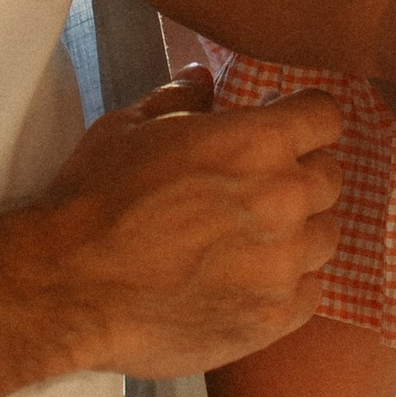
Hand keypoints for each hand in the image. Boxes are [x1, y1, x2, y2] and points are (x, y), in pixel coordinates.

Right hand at [0, 82, 345, 379]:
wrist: (66, 285)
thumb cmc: (94, 199)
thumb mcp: (130, 127)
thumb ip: (180, 98)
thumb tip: (204, 78)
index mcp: (258, 142)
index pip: (326, 117)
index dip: (305, 121)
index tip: (286, 132)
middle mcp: (284, 200)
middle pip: (330, 178)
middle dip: (300, 177)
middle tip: (259, 190)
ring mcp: (282, 264)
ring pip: (324, 237)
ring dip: (297, 234)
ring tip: (252, 241)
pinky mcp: (272, 318)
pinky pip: (309, 293)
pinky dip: (287, 286)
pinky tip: (249, 282)